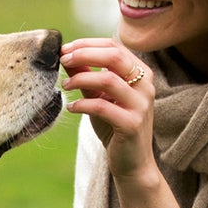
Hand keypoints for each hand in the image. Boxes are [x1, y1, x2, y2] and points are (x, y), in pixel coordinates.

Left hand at [60, 38, 157, 187]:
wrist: (133, 164)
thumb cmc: (114, 128)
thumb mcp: (98, 97)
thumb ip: (86, 75)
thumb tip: (66, 56)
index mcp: (140, 73)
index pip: (113, 46)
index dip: (86, 44)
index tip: (64, 50)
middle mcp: (145, 85)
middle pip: (114, 55)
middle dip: (84, 54)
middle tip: (62, 60)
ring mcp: (141, 104)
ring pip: (108, 79)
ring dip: (81, 78)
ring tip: (65, 86)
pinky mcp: (132, 124)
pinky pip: (103, 107)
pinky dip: (83, 104)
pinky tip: (72, 107)